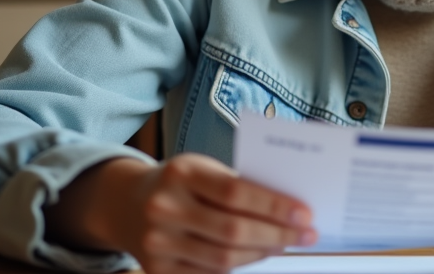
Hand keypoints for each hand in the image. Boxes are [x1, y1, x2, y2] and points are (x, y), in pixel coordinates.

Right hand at [45, 153, 316, 273]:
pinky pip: (208, 273)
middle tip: (307, 235)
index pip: (235, 192)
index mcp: (181, 174)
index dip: (274, 206)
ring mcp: (157, 242)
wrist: (126, 203)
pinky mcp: (156, 269)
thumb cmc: (181, 182)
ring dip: (262, 253)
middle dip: (277, 234)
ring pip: (223, 258)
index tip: (305, 213)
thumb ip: (237, 185)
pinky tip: (259, 255)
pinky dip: (239, 265)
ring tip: (287, 244)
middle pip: (232, 230)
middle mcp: (164, 208)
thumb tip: (289, 208)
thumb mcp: (203, 169)